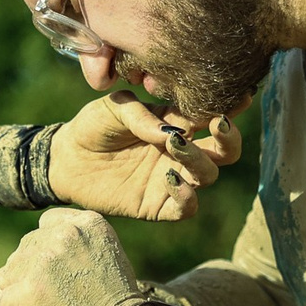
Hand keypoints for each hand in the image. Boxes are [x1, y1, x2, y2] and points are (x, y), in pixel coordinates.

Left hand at [0, 209, 148, 305]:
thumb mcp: (107, 260)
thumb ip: (76, 245)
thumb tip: (35, 246)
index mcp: (88, 223)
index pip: (48, 225)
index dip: (48, 253)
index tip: (63, 278)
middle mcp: (65, 235)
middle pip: (26, 249)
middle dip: (32, 276)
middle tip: (58, 302)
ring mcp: (45, 261)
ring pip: (11, 274)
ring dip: (23, 297)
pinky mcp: (28, 291)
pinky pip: (2, 301)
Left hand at [46, 93, 240, 221]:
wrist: (64, 159)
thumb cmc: (93, 126)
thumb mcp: (114, 108)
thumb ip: (142, 115)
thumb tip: (171, 132)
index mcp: (177, 123)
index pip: (212, 116)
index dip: (230, 108)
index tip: (241, 98)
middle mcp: (181, 152)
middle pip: (224, 151)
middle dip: (229, 139)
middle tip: (219, 124)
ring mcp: (172, 179)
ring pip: (208, 175)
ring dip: (199, 161)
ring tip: (174, 145)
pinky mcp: (158, 205)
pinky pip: (186, 207)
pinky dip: (186, 195)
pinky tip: (169, 178)